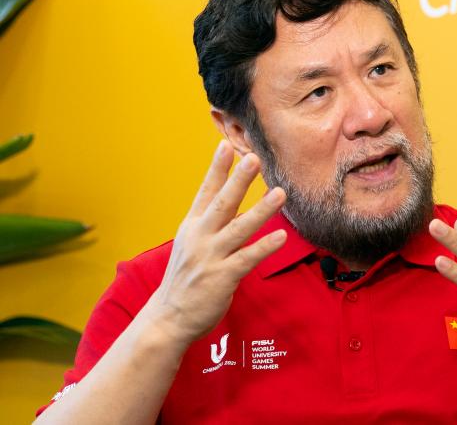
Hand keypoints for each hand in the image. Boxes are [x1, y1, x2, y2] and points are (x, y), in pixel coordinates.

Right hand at [144, 141, 286, 345]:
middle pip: (222, 203)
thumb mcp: (193, 244)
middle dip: (238, 180)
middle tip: (253, 158)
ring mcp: (210, 257)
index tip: (226, 145)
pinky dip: (265, 246)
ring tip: (279, 192)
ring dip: (261, 210)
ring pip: (239, 228)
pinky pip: (247, 258)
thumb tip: (236, 201)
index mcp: (192, 226)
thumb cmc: (186, 278)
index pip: (205, 192)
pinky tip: (281, 236)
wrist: (168, 318)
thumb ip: (214, 223)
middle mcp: (200, 237)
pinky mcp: (222, 277)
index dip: (217, 169)